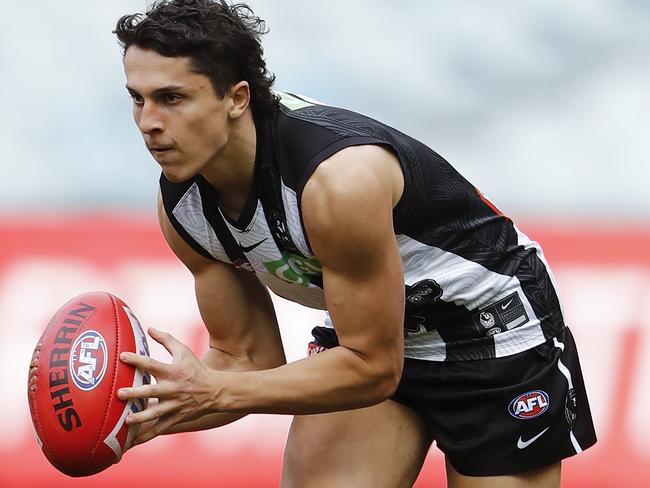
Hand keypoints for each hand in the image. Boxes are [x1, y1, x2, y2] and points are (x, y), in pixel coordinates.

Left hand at [117, 327, 219, 444]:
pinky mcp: (176, 417)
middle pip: (152, 391)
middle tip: (120, 393)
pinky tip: (132, 441)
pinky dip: (147, 435)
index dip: (137, 360)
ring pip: (156, 413)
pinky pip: (160, 427)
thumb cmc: (196, 368)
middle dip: (135, 393)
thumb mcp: (183, 351)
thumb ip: (166, 339)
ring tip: (127, 420)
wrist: (215, 390)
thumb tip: (149, 328)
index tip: (122, 356)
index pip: (152, 364)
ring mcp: (174, 404)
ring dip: (141, 417)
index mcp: (173, 371)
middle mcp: (173, 388)